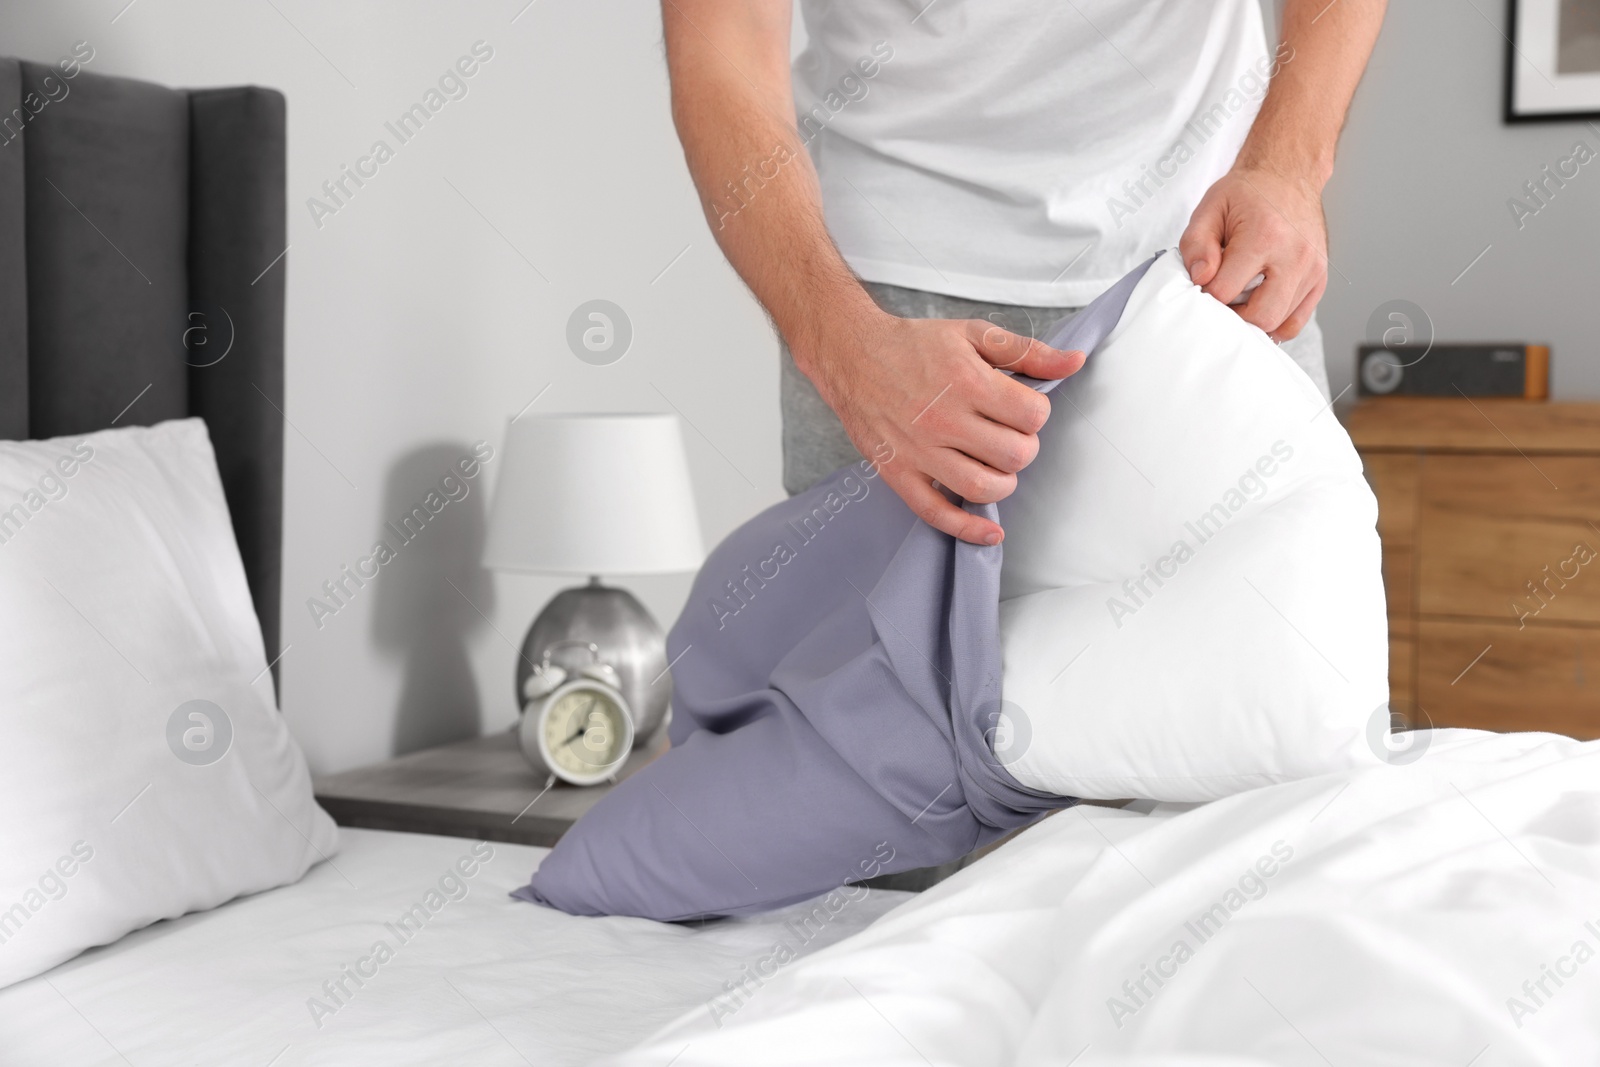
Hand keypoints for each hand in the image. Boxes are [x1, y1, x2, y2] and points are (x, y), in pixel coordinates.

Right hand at [794, 310, 1083, 544]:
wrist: (852, 356)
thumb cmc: (914, 345)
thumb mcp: (974, 334)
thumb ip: (1027, 352)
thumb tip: (1074, 363)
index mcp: (967, 381)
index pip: (1033, 415)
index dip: (1036, 413)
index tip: (1022, 409)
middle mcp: (944, 419)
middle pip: (1014, 455)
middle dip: (1024, 448)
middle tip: (1010, 436)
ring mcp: (919, 451)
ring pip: (983, 488)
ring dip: (1004, 482)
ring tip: (997, 466)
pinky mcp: (898, 473)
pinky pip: (936, 513)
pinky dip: (968, 530)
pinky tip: (991, 532)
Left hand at [1179, 166, 1327, 341]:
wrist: (1289, 175)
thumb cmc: (1249, 193)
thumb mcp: (1210, 208)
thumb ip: (1196, 244)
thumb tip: (1200, 279)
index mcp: (1264, 236)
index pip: (1225, 291)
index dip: (1206, 294)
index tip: (1203, 285)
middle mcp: (1295, 255)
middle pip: (1261, 317)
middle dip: (1232, 317)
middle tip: (1221, 300)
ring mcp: (1312, 269)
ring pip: (1279, 323)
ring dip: (1253, 319)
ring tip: (1240, 297)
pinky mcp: (1320, 279)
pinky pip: (1297, 321)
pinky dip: (1275, 322)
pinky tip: (1260, 304)